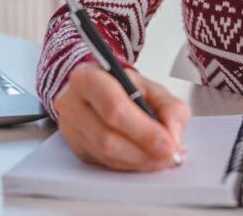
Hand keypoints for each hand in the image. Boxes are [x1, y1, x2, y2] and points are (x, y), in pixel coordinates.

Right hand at [53, 62, 189, 171]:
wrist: (99, 91)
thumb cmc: (124, 88)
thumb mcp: (152, 88)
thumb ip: (170, 108)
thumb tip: (172, 136)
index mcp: (89, 78)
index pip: (114, 108)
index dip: (143, 131)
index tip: (168, 143)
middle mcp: (72, 103)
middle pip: (106, 137)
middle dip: (143, 151)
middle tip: (167, 155)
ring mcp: (70, 128)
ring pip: (105, 155)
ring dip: (138, 161)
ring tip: (160, 158)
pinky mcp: (75, 148)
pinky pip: (104, 163)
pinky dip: (128, 165)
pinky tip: (143, 159)